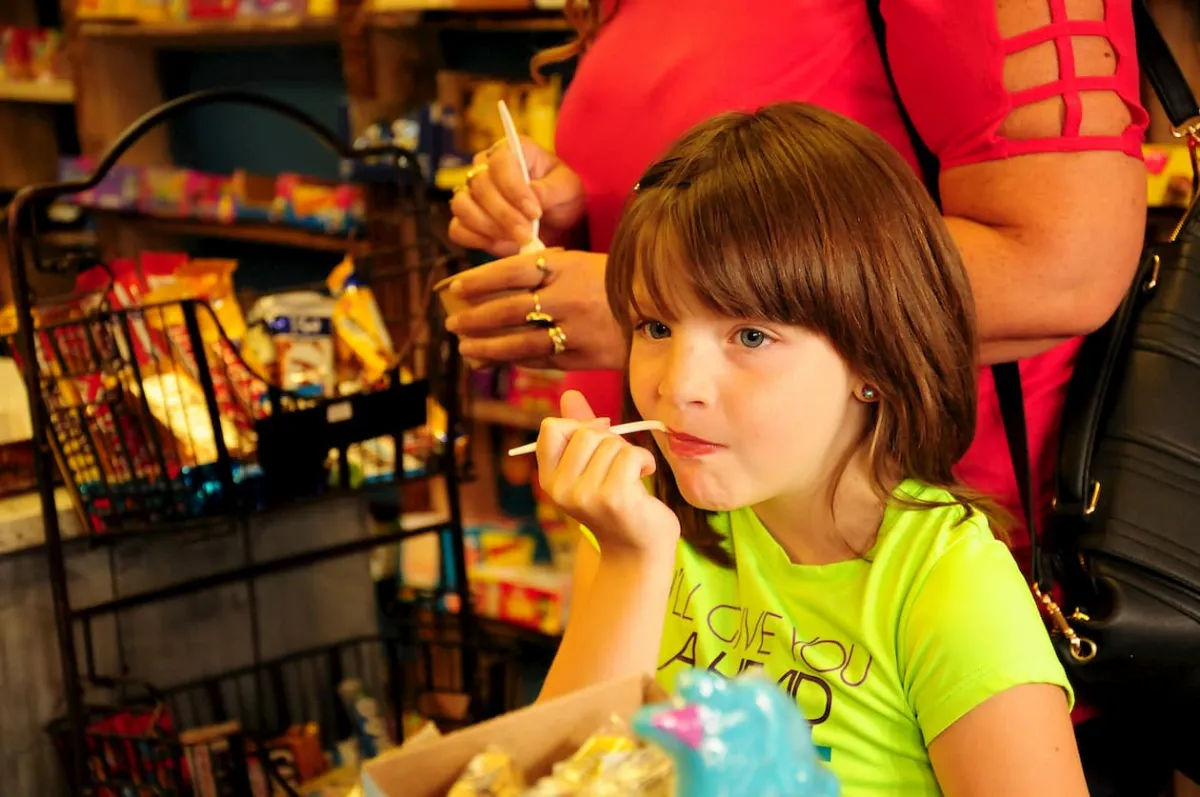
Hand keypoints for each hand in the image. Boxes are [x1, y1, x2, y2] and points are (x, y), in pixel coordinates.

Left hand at [444, 248, 626, 369]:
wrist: (666, 316)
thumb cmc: (619, 287)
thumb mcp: (586, 265)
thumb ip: (549, 272)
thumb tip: (503, 283)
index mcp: (568, 267)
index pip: (513, 270)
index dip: (480, 279)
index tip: (457, 287)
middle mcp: (569, 298)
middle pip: (509, 308)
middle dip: (475, 317)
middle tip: (452, 322)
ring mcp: (576, 330)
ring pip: (519, 340)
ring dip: (487, 346)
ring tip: (465, 347)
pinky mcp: (583, 357)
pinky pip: (539, 359)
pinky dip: (513, 360)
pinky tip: (494, 360)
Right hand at [449, 135, 586, 256]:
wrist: (560, 224)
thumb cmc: (564, 198)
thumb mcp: (568, 190)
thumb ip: (551, 189)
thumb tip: (532, 193)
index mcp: (512, 151)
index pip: (499, 161)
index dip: (513, 187)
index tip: (534, 211)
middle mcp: (486, 167)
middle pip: (479, 185)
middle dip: (503, 214)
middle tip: (526, 234)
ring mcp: (473, 194)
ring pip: (462, 206)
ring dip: (488, 227)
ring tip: (517, 241)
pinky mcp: (468, 221)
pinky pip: (458, 229)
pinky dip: (477, 240)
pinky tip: (502, 245)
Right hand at [537, 391, 679, 558]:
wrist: (638, 548)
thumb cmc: (617, 502)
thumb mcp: (592, 465)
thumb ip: (580, 430)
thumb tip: (570, 394)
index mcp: (549, 480)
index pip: (551, 428)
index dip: (580, 426)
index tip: (598, 441)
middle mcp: (561, 490)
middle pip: (586, 432)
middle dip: (611, 440)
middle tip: (620, 463)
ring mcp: (585, 495)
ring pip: (611, 443)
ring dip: (630, 453)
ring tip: (633, 475)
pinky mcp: (614, 498)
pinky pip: (630, 454)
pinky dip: (644, 460)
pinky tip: (644, 477)